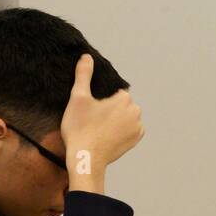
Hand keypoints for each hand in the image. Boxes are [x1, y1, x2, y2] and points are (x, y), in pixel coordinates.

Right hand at [60, 54, 143, 190]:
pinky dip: (121, 130)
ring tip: (99, 128)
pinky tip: (107, 135)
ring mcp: (138, 127)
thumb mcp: (78, 98)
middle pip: (121, 104)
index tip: (92, 110)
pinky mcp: (136, 140)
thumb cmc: (80, 128)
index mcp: (124, 99)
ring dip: (116, 119)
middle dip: (110, 109)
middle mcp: (136, 111)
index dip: (102, 100)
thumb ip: (84, 75)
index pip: (114, 92)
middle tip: (93, 120)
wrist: (86, 158)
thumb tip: (87, 56)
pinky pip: (130, 128)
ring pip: (126, 116)